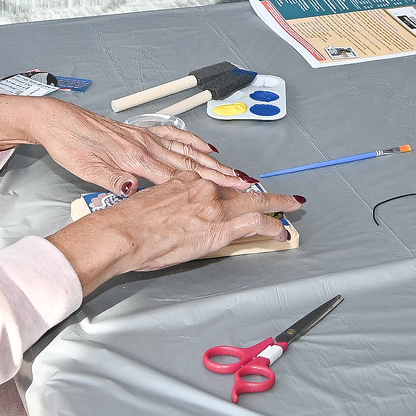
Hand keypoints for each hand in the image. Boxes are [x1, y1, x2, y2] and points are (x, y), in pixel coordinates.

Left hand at [0, 96, 248, 193]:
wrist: (57, 121)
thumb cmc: (71, 146)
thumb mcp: (86, 168)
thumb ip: (112, 179)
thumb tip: (134, 189)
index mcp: (134, 158)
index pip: (178, 177)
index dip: (207, 186)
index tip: (230, 193)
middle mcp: (145, 145)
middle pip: (189, 164)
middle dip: (219, 176)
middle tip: (245, 184)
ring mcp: (144, 136)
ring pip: (185, 151)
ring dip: (211, 163)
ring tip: (233, 171)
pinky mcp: (138, 131)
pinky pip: (172, 136)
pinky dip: (191, 142)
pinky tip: (203, 148)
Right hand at [46, 172, 304, 294]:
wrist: (123, 234)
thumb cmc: (127, 225)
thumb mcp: (151, 205)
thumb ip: (170, 205)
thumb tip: (176, 217)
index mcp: (185, 181)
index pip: (218, 185)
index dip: (236, 190)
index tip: (245, 192)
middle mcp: (203, 189)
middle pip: (244, 189)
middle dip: (269, 194)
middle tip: (288, 197)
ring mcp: (214, 207)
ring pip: (257, 201)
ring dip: (278, 206)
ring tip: (293, 208)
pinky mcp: (221, 226)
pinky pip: (255, 223)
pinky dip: (272, 227)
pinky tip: (281, 233)